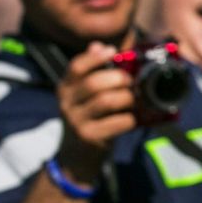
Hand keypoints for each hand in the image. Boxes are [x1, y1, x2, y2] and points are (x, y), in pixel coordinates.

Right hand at [53, 44, 137, 182]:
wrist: (75, 157)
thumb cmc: (89, 119)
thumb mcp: (84, 96)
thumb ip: (92, 72)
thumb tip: (99, 45)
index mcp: (66, 88)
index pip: (76, 67)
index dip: (95, 57)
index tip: (112, 51)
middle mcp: (66, 103)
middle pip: (94, 83)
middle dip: (119, 78)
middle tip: (132, 81)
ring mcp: (76, 121)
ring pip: (107, 101)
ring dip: (127, 98)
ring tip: (135, 100)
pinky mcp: (89, 137)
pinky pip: (117, 122)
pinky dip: (130, 118)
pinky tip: (133, 119)